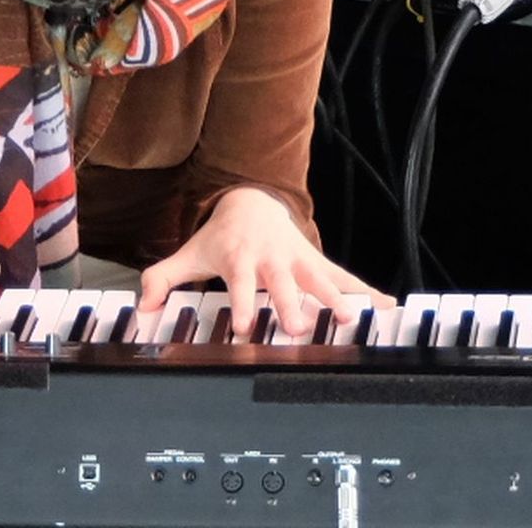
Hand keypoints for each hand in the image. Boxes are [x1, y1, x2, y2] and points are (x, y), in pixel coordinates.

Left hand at [138, 185, 394, 335]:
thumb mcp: (189, 254)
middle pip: (284, 284)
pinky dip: (367, 293)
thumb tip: (142, 307)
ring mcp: (299, 260)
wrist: (252, 203)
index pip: (241, 284)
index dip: (244, 304)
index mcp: (240, 260)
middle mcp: (272, 260)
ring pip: (320, 279)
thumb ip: (162, 278)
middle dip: (293, 305)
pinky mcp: (318, 263)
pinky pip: (346, 278)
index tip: (249, 327)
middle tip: (301, 328)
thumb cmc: (220, 239)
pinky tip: (389, 309)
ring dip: (336, 298)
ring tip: (351, 320)